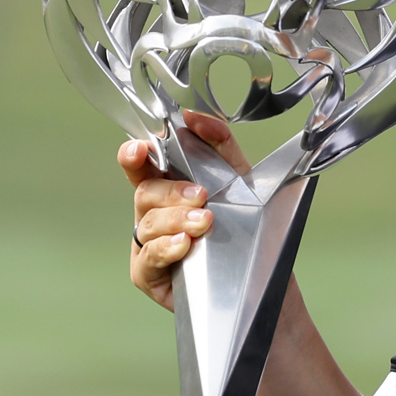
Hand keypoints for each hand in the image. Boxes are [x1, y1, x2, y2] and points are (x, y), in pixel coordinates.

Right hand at [121, 115, 246, 310]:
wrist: (262, 277)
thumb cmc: (245, 228)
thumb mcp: (240, 179)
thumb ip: (219, 143)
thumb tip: (193, 118)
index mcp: (168, 189)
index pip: (141, 167)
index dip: (133, 156)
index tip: (139, 149)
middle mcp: (153, 215)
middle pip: (145, 193)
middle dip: (171, 192)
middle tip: (201, 196)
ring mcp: (147, 245)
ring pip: (148, 224)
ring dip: (175, 219)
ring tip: (203, 222)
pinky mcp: (149, 275)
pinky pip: (147, 258)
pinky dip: (166, 248)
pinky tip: (184, 244)